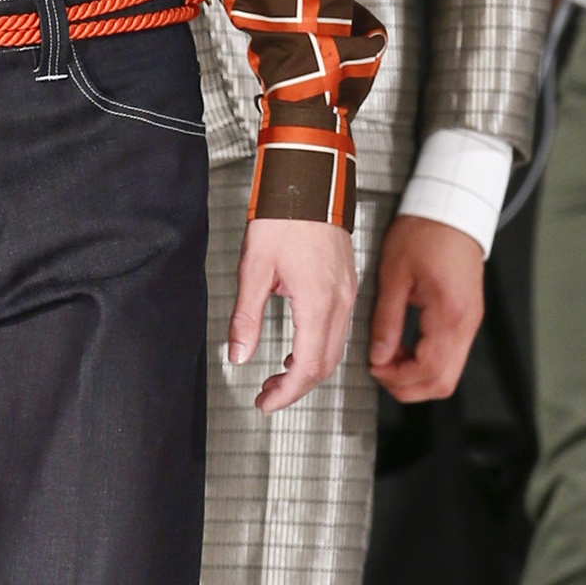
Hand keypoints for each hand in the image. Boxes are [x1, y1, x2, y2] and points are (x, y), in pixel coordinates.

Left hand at [228, 219, 357, 414]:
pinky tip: (297, 349)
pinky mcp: (347, 284)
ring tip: (278, 378)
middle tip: (267, 396)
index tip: (265, 403)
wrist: (310, 180)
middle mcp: (340, 302)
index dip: (286, 393)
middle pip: (325, 365)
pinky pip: (339, 330)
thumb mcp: (253, 269)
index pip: (307, 367)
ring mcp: (348, 293)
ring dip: (308, 370)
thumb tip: (237, 354)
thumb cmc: (284, 215)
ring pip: (335, 350)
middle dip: (296, 388)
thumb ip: (246, 318)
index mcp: (318, 302)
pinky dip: (319, 349)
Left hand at [369, 215, 486, 400]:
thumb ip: (386, 321)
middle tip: (380, 372)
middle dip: (409, 386)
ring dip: (417, 376)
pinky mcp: (466, 318)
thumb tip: (378, 355)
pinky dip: (426, 362)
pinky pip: (450, 355)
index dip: (399, 378)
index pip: (429, 369)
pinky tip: (404, 348)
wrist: (450, 210)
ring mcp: (469, 322)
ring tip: (389, 359)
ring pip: (449, 373)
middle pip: (444, 382)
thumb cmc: (425, 232)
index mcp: (450, 313)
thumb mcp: (394, 276)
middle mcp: (466, 323)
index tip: (375, 368)